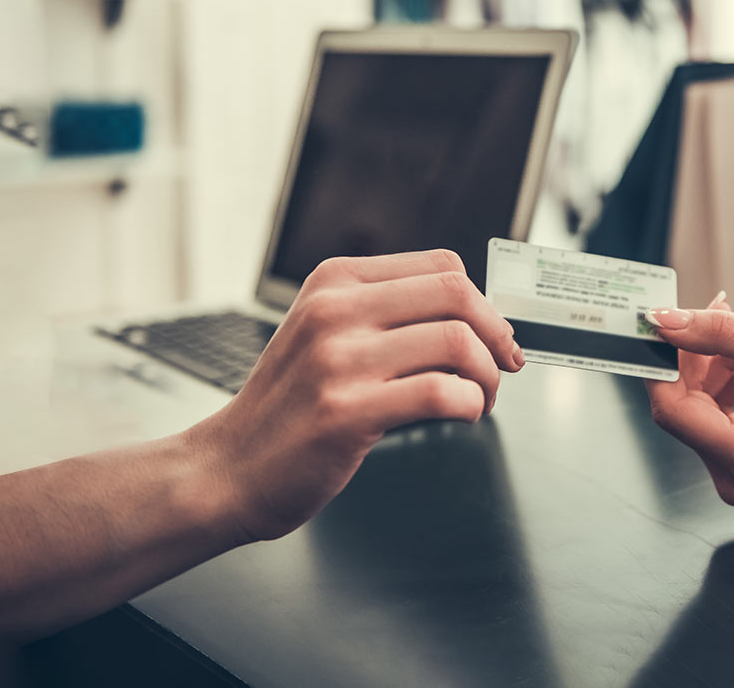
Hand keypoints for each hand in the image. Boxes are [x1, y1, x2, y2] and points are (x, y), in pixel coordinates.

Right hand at [186, 251, 523, 540]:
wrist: (229, 468)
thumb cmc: (287, 407)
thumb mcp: (325, 334)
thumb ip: (384, 314)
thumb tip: (474, 316)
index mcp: (334, 281)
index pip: (441, 265)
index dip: (484, 301)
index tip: (495, 333)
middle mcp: (335, 311)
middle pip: (456, 294)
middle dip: (496, 333)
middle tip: (504, 364)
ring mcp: (339, 360)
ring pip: (456, 342)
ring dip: (487, 376)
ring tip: (480, 398)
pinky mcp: (347, 412)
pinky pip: (440, 392)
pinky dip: (469, 404)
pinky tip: (462, 414)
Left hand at [644, 300, 733, 507]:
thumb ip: (720, 333)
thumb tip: (663, 320)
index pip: (674, 411)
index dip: (661, 364)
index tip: (660, 324)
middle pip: (682, 410)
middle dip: (690, 359)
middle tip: (712, 312)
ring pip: (694, 412)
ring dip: (707, 369)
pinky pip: (709, 422)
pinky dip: (718, 386)